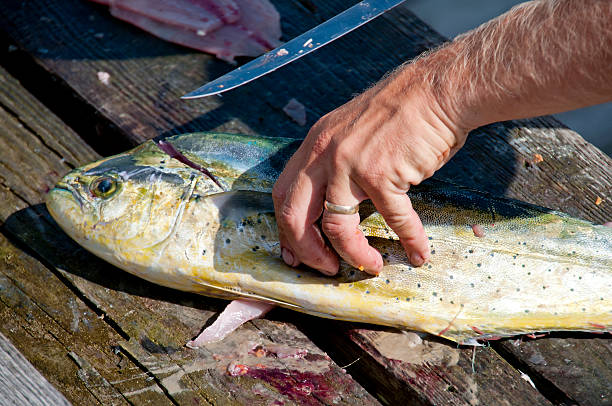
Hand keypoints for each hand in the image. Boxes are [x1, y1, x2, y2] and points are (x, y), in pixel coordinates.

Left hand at [272, 64, 468, 274]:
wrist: (435, 90)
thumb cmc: (399, 114)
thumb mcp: (349, 132)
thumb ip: (334, 163)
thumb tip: (333, 205)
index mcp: (313, 146)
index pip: (283, 195)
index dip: (286, 230)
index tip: (295, 254)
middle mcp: (324, 155)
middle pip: (295, 216)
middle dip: (306, 252)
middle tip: (326, 269)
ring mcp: (351, 165)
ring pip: (336, 227)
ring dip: (354, 255)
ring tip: (372, 266)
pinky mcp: (383, 174)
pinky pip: (393, 219)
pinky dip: (409, 240)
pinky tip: (418, 253)